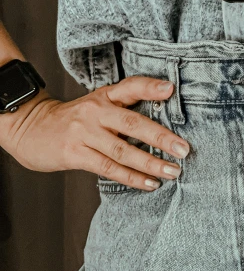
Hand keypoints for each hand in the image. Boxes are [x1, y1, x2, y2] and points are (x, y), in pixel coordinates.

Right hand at [2, 77, 190, 190]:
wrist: (31, 128)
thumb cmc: (74, 119)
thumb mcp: (97, 104)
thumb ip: (125, 107)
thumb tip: (164, 118)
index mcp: (104, 96)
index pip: (130, 87)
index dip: (150, 87)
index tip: (171, 89)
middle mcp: (95, 112)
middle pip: (133, 124)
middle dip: (162, 138)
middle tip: (184, 150)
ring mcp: (84, 133)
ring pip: (123, 151)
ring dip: (151, 163)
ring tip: (173, 172)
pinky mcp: (74, 153)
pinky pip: (108, 168)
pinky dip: (132, 177)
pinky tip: (150, 183)